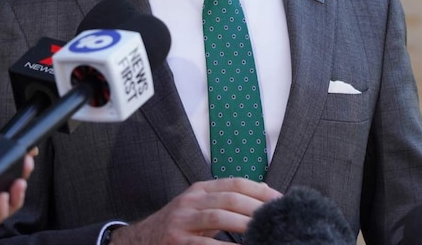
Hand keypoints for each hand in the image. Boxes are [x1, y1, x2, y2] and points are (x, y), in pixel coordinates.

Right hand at [110, 178, 281, 243]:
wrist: (141, 241)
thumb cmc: (178, 226)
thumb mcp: (199, 207)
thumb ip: (226, 200)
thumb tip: (265, 191)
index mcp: (200, 189)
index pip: (235, 183)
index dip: (260, 190)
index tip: (281, 200)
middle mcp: (191, 200)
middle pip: (230, 198)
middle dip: (257, 207)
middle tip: (277, 217)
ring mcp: (182, 220)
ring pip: (219, 216)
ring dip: (245, 224)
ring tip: (264, 230)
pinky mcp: (177, 241)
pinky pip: (206, 244)